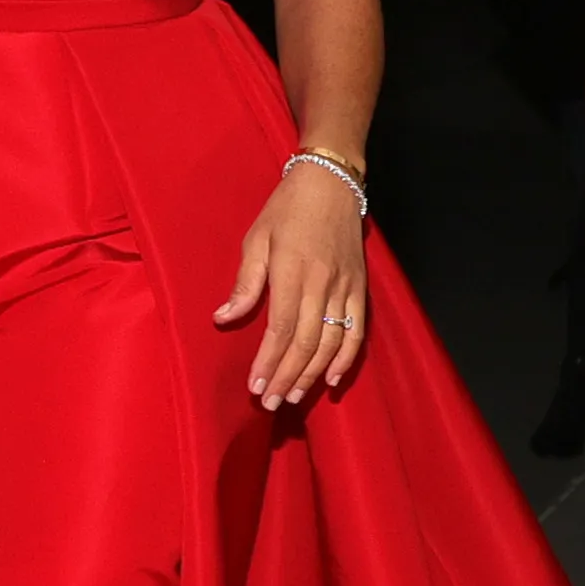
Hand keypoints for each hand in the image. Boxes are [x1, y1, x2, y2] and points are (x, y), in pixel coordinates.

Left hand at [214, 162, 368, 408]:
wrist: (331, 183)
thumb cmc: (286, 210)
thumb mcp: (256, 239)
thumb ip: (245, 283)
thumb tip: (224, 318)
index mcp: (293, 273)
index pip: (280, 330)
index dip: (267, 362)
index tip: (254, 386)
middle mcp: (323, 285)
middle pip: (305, 344)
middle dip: (286, 377)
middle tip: (270, 402)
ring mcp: (345, 289)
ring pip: (331, 343)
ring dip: (312, 375)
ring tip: (294, 396)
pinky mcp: (360, 289)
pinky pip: (357, 331)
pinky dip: (346, 359)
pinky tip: (332, 380)